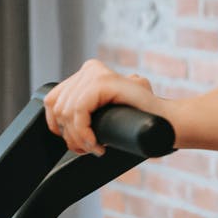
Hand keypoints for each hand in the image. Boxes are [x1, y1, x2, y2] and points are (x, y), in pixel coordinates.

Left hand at [44, 59, 162, 155]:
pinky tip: (97, 144)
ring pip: (66, 111)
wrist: (166, 122)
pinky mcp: (104, 82)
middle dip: (70, 135)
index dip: (58, 127)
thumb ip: (86, 106)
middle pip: (57, 107)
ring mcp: (97, 73)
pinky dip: (84, 133)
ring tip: (95, 148)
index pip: (52, 100)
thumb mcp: (104, 111)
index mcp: (88, 73)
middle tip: (89, 149)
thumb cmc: (139, 121)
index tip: (77, 143)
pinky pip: (78, 111)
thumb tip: (59, 114)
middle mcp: (90, 69)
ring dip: (78, 138)